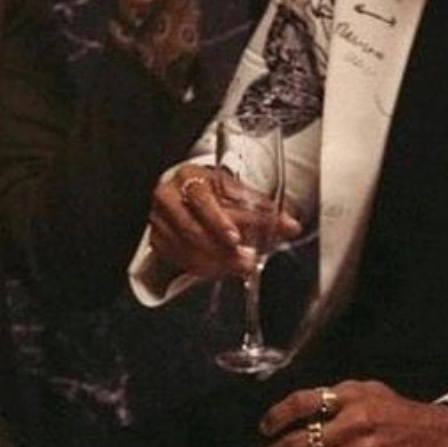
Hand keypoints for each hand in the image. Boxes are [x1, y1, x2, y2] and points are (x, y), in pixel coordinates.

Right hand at [147, 163, 300, 279]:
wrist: (185, 196)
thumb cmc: (214, 194)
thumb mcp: (237, 195)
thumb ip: (264, 210)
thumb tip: (292, 226)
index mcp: (190, 178)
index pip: (202, 198)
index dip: (218, 220)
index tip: (235, 238)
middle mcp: (168, 196)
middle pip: (191, 228)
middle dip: (221, 250)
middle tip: (245, 262)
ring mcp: (158, 219)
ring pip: (185, 248)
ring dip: (215, 262)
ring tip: (239, 267)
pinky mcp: (156, 239)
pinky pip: (178, 259)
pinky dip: (201, 268)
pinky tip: (219, 269)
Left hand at [253, 381, 447, 446]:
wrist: (440, 433)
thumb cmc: (398, 411)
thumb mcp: (368, 391)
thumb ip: (335, 397)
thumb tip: (299, 410)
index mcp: (349, 397)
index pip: (301, 402)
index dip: (277, 415)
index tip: (264, 427)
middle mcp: (354, 422)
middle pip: (300, 442)